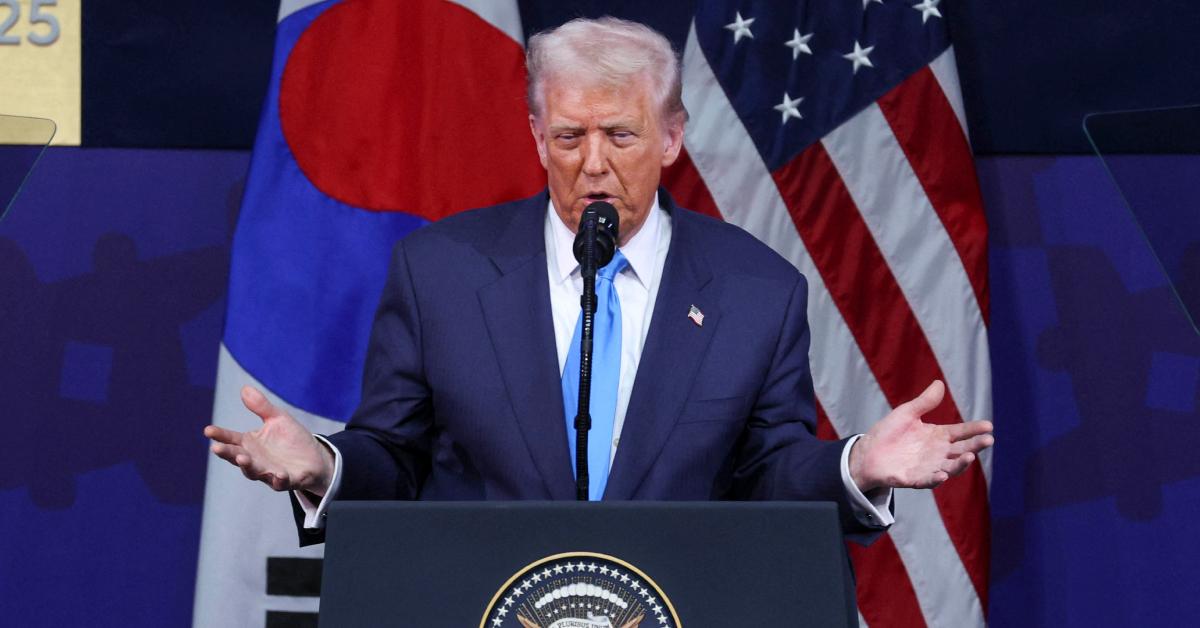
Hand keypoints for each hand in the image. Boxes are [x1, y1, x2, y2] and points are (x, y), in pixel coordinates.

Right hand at [204, 385, 335, 494]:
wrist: (315, 458)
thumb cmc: (292, 438)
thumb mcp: (278, 419)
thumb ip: (261, 406)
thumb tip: (244, 388)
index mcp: (250, 443)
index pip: (230, 439)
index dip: (220, 435)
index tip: (208, 430)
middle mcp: (255, 460)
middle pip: (236, 457)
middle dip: (227, 453)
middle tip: (216, 448)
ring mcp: (269, 472)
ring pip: (254, 472)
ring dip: (248, 466)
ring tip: (242, 458)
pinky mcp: (286, 481)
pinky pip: (280, 483)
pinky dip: (278, 479)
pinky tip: (278, 474)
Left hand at [849, 380, 993, 491]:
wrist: (867, 452)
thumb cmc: (889, 432)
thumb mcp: (907, 413)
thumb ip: (924, 402)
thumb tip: (940, 383)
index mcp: (938, 436)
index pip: (960, 432)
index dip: (974, 429)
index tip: (988, 425)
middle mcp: (937, 453)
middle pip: (961, 450)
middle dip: (975, 446)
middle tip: (988, 440)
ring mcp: (928, 467)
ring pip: (950, 468)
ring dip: (961, 464)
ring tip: (969, 456)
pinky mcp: (914, 479)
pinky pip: (927, 481)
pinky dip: (936, 479)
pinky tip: (943, 475)